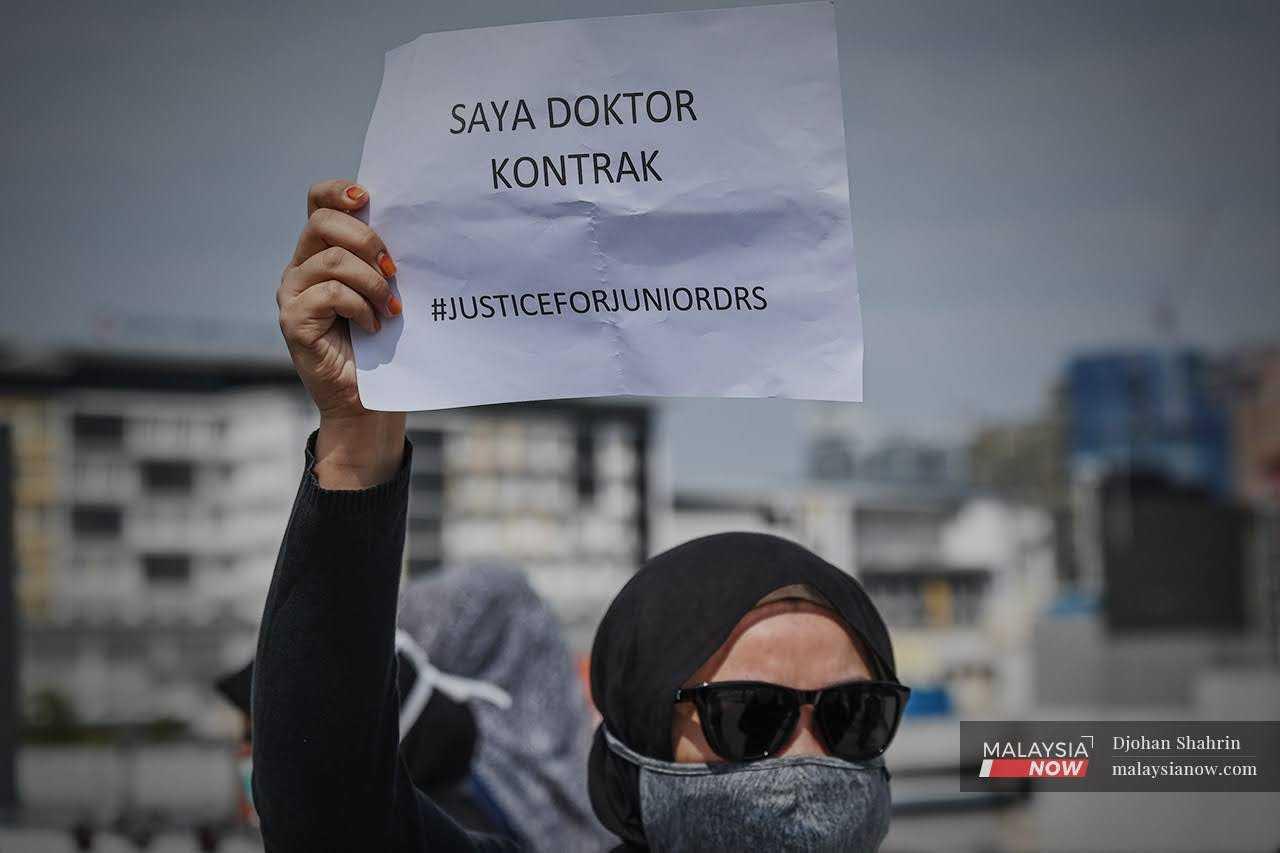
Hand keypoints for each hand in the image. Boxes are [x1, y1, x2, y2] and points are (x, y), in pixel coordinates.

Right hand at [278, 180, 405, 487]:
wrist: (371, 402)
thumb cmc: (386, 346)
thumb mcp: (388, 293)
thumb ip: (386, 260)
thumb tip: (414, 227)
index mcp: (323, 252)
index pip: (318, 201)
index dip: (339, 191)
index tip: (367, 198)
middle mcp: (301, 267)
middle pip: (322, 221)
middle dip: (366, 239)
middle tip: (394, 271)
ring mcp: (293, 294)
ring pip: (331, 260)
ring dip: (371, 282)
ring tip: (390, 310)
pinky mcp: (294, 321)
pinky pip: (330, 294)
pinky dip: (360, 308)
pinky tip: (374, 328)